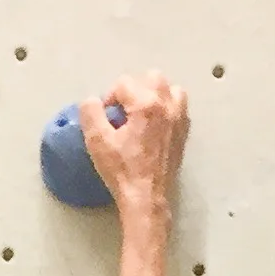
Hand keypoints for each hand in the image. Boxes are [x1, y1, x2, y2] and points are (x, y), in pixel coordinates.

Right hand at [79, 71, 188, 222]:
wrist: (146, 198)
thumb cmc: (122, 172)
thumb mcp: (97, 142)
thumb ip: (91, 114)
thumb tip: (91, 101)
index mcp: (146, 104)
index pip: (124, 83)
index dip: (109, 98)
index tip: (106, 118)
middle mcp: (167, 105)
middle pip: (151, 77)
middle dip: (133, 89)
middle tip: (122, 110)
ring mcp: (179, 118)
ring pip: (170, 88)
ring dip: (154, 94)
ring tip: (141, 113)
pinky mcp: (183, 132)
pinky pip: (178, 106)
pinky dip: (166, 107)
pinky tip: (154, 124)